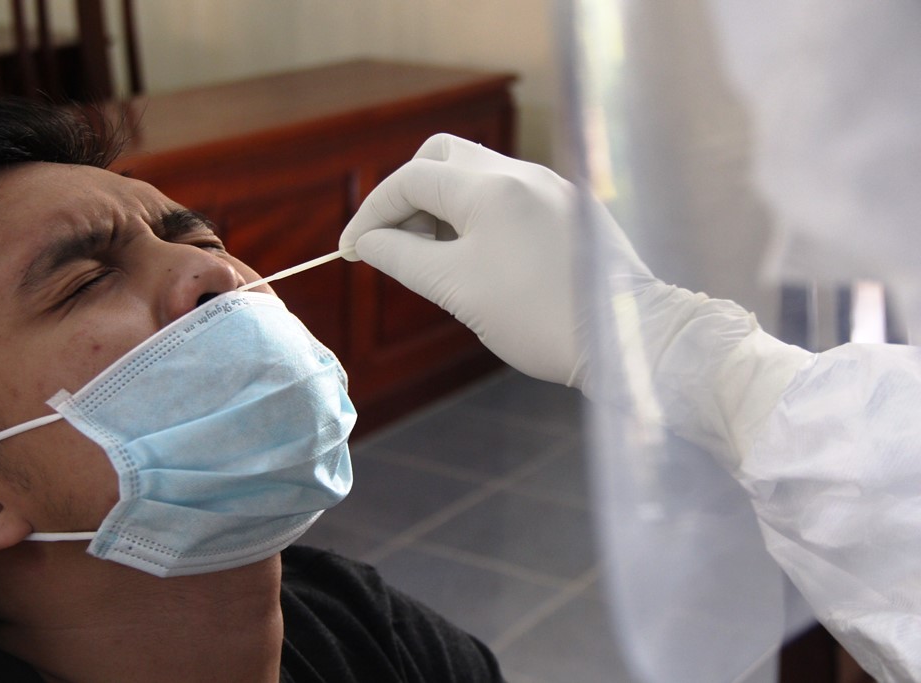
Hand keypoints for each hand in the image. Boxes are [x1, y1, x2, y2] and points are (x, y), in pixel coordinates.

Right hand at [339, 133, 653, 386]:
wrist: (626, 338)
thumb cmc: (537, 319)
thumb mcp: (457, 290)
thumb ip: (402, 257)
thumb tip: (367, 241)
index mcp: (491, 188)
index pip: (411, 179)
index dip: (372, 212)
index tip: (351, 248)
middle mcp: (522, 174)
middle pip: (443, 157)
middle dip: (409, 195)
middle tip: (400, 244)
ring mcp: (551, 187)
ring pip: (477, 176)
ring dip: (444, 207)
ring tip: (438, 259)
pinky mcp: (571, 208)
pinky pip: (509, 196)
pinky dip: (479, 217)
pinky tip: (481, 260)